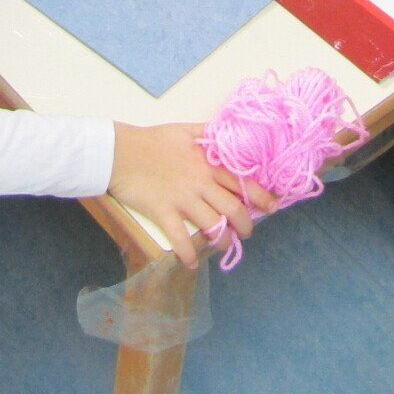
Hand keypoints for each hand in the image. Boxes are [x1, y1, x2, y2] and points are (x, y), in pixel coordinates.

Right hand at [109, 122, 274, 267]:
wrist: (120, 151)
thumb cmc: (152, 140)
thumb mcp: (186, 130)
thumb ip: (209, 133)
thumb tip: (227, 133)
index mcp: (208, 163)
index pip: (243, 181)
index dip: (262, 196)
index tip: (273, 206)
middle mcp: (201, 182)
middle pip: (234, 208)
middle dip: (246, 225)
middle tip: (247, 232)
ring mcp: (183, 198)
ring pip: (213, 225)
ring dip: (222, 241)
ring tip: (224, 247)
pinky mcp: (163, 212)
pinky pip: (180, 238)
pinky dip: (188, 254)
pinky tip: (192, 263)